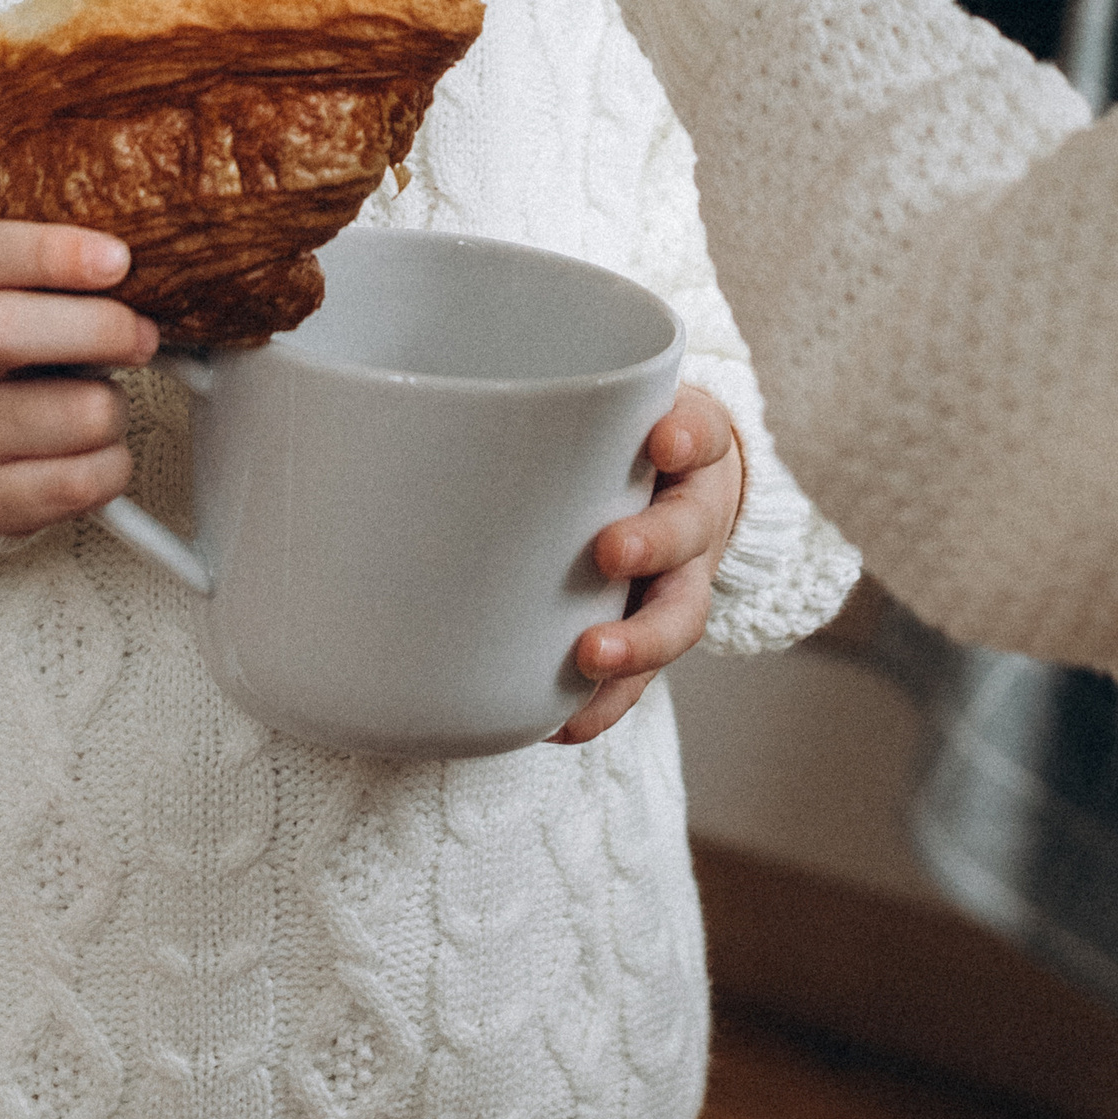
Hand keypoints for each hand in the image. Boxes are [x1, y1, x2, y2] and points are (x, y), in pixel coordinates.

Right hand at [0, 221, 157, 535]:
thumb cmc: (30, 344)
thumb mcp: (35, 291)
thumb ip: (79, 271)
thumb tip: (165, 260)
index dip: (50, 252)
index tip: (120, 260)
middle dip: (96, 328)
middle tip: (144, 337)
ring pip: (67, 414)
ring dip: (114, 407)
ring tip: (103, 402)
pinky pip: (77, 482)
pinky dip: (113, 465)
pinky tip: (98, 450)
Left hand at [554, 383, 744, 743]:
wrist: (685, 478)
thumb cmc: (619, 437)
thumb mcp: (607, 400)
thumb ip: (547, 394)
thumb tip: (417, 395)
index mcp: (685, 445)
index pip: (700, 429)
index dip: (686, 436)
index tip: (662, 439)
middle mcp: (693, 512)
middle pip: (690, 528)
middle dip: (654, 542)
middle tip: (609, 550)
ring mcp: (683, 577)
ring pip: (680, 611)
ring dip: (639, 640)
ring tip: (593, 655)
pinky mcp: (655, 628)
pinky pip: (642, 676)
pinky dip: (606, 703)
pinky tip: (561, 723)